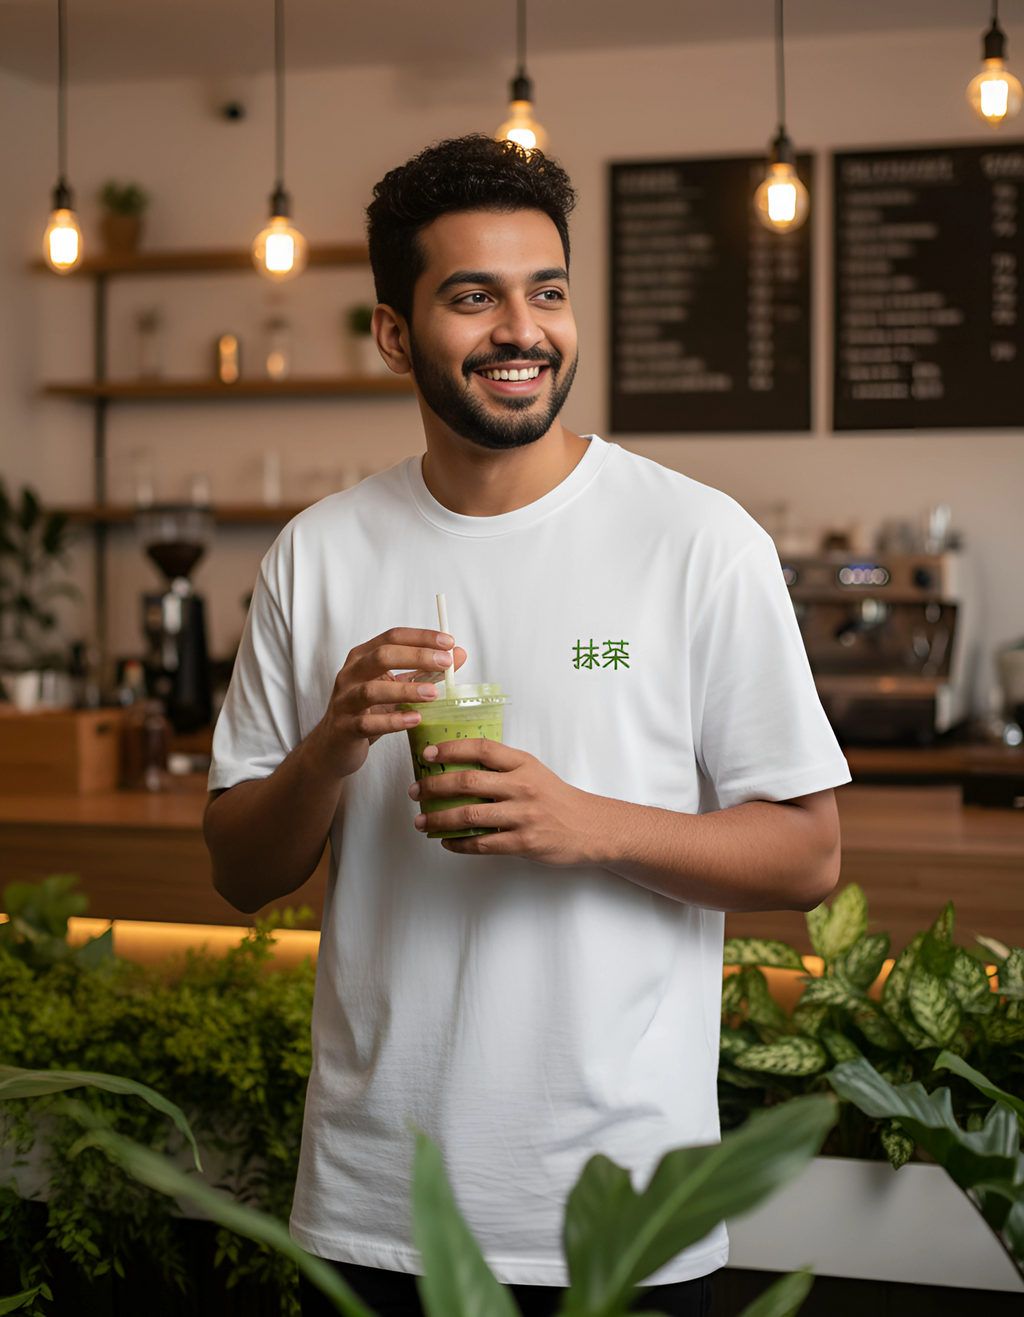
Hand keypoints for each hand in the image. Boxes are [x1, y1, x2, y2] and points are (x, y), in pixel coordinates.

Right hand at [311, 628, 466, 780]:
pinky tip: (415, 719)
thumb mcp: (396, 687)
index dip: (421, 637)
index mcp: (362, 657)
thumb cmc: (367, 711)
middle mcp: (350, 674)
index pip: (392, 637)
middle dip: (416, 657)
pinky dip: (393, 721)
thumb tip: (458, 654)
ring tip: (433, 693)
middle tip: (445, 662)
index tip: (448, 641)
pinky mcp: (345, 728)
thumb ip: (424, 670)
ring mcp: (344, 701)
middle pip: (381, 656)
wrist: (334, 746)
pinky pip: (368, 723)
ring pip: (372, 690)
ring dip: (406, 690)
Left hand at [409, 739, 602, 864]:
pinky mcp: (524, 842)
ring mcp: (523, 816)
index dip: (451, 748)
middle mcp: (522, 786)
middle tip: (415, 792)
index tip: (428, 753)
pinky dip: (459, 844)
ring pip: (470, 816)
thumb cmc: (557, 799)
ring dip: (439, 819)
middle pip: (468, 781)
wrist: (592, 828)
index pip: (481, 748)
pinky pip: (482, 844)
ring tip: (421, 821)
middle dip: (434, 786)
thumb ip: (503, 768)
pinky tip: (446, 842)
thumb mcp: (534, 772)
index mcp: (523, 764)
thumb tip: (457, 768)